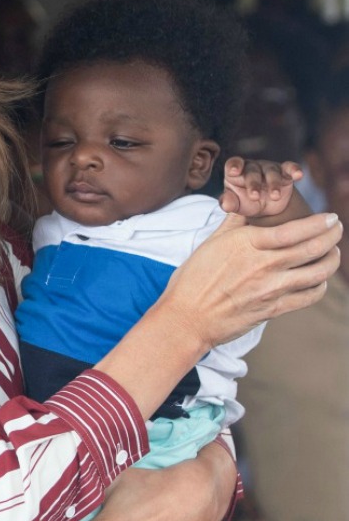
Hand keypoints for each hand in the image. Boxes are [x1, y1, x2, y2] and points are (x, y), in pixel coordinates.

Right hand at [163, 210, 340, 350]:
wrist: (186, 319)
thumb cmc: (193, 280)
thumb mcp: (211, 242)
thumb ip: (234, 221)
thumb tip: (245, 202)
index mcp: (248, 244)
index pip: (294, 230)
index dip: (318, 223)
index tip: (330, 217)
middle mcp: (263, 265)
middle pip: (312, 248)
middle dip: (332, 236)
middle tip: (337, 228)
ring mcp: (270, 289)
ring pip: (316, 272)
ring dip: (331, 260)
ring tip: (334, 252)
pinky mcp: (272, 310)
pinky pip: (307, 297)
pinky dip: (320, 286)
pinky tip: (319, 280)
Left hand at [220, 157, 302, 216]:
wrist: (266, 207)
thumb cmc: (246, 203)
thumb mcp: (236, 205)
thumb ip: (228, 203)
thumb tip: (225, 204)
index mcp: (237, 172)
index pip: (233, 163)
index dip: (234, 165)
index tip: (234, 172)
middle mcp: (253, 167)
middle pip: (252, 171)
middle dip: (253, 183)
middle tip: (254, 197)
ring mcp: (269, 169)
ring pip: (271, 172)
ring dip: (273, 183)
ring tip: (274, 196)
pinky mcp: (285, 174)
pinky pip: (290, 168)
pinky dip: (295, 170)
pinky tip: (299, 175)